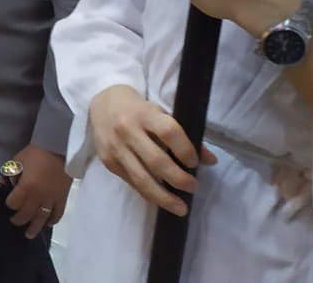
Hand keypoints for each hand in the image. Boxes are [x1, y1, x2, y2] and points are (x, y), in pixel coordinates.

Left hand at [0, 145, 70, 238]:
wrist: (58, 147)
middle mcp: (38, 197)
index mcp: (26, 187)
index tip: (10, 202)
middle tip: (15, 221)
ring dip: (34, 228)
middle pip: (26, 214)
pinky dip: (52, 220)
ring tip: (29, 234)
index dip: (10, 204)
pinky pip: (57, 214)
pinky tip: (47, 224)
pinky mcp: (62, 198)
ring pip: (42, 218)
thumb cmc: (35, 154)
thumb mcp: (16, 162)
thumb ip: (5, 176)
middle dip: (19, 219)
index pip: (14, 203)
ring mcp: (51, 199)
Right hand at [87, 85, 216, 215]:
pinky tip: (162, 201)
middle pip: (156, 161)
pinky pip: (132, 183)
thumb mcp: (161, 113)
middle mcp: (127, 130)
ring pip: (142, 178)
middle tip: (194, 187)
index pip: (168, 132)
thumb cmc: (139, 110)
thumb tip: (210, 161)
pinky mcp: (108, 162)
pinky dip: (149, 194)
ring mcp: (116, 148)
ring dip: (164, 197)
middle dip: (179, 179)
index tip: (195, 163)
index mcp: (145, 114)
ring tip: (181, 208)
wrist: (103, 104)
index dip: (185, 149)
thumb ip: (183, 136)